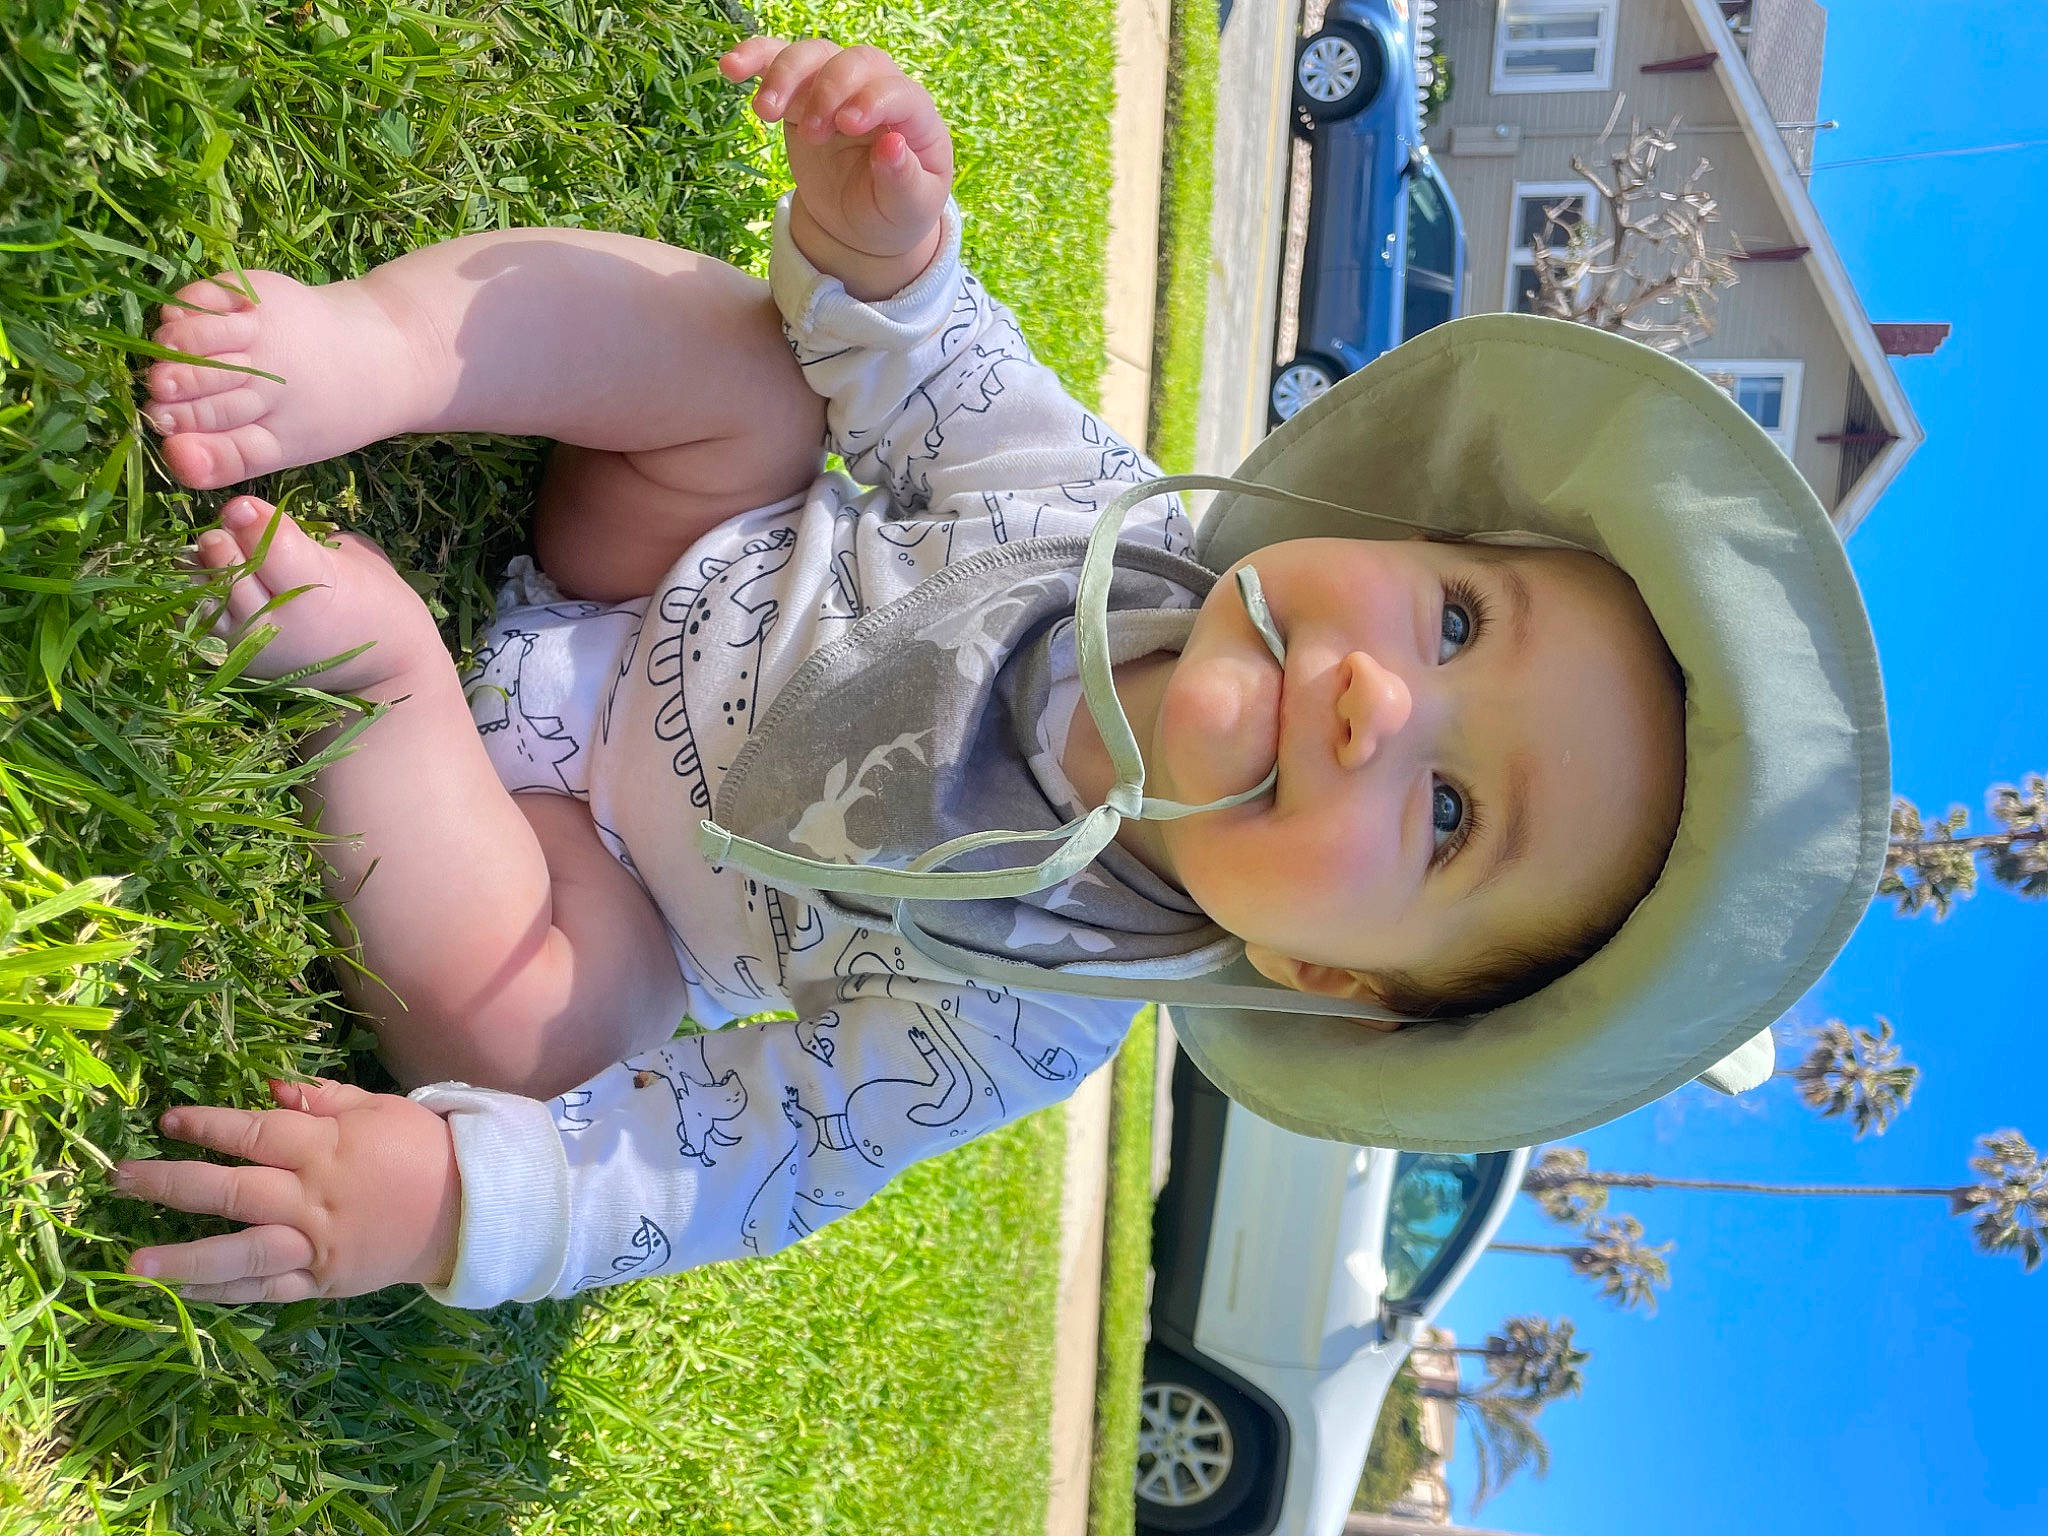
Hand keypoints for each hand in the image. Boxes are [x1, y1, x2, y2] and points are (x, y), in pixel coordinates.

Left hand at [114, 1077, 462, 1302]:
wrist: (467, 1212)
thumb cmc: (420, 1150)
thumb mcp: (377, 1109)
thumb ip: (320, 1099)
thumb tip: (267, 1084)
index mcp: (326, 1149)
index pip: (255, 1134)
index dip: (208, 1126)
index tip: (168, 1121)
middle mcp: (312, 1199)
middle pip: (231, 1192)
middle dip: (171, 1184)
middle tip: (121, 1178)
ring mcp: (314, 1246)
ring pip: (240, 1254)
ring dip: (183, 1259)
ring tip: (132, 1264)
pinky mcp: (320, 1282)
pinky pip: (264, 1291)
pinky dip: (223, 1294)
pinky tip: (183, 1291)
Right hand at [720, 36, 953, 295]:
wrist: (860, 221)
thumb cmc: (893, 211)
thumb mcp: (908, 208)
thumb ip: (904, 180)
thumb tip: (892, 146)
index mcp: (916, 117)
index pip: (897, 91)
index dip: (872, 100)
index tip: (846, 126)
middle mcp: (879, 89)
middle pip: (855, 61)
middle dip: (829, 89)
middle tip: (813, 134)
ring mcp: (839, 87)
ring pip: (814, 54)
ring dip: (786, 74)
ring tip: (764, 112)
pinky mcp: (802, 94)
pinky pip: (778, 61)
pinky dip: (754, 58)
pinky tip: (731, 68)